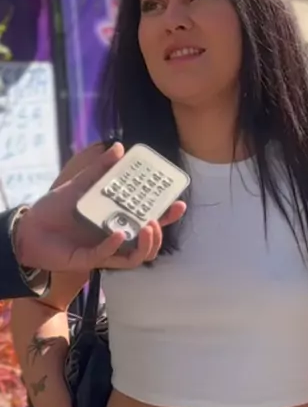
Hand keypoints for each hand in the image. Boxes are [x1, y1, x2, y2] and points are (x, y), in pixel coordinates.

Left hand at [14, 142, 186, 273]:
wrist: (30, 226)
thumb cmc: (56, 207)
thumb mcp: (81, 184)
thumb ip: (101, 168)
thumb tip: (120, 147)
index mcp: (118, 219)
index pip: (149, 219)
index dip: (167, 214)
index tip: (178, 202)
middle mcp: (116, 236)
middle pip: (149, 242)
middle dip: (161, 231)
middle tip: (159, 218)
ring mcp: (105, 249)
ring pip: (137, 257)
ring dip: (147, 244)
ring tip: (148, 227)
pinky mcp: (89, 259)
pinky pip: (108, 257)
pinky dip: (115, 246)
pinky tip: (118, 234)